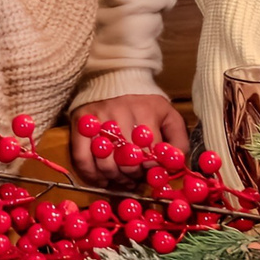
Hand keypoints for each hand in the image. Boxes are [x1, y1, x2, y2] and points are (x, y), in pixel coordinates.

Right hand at [71, 93, 188, 185]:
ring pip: (105, 163)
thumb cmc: (145, 104)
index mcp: (144, 112)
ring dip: (115, 178)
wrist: (116, 79)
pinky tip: (102, 180)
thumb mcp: (168, 116)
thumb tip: (176, 163)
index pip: (149, 154)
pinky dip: (91, 174)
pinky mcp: (80, 124)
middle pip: (126, 162)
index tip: (151, 171)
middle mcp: (119, 115)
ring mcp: (97, 120)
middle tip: (136, 178)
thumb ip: (178, 140)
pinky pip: (82, 158)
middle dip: (133, 175)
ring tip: (122, 180)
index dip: (151, 169)